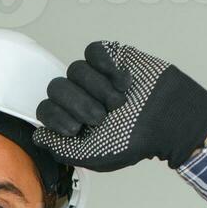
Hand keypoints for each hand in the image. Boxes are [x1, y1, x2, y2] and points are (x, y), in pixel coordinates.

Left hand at [33, 40, 206, 171]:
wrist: (169, 120)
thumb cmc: (133, 141)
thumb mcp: (93, 156)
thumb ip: (61, 149)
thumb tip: (37, 136)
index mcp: (71, 118)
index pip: (45, 108)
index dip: (56, 117)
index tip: (77, 128)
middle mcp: (79, 95)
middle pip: (57, 87)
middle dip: (79, 105)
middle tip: (101, 117)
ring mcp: (94, 75)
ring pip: (75, 69)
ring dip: (98, 89)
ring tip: (118, 102)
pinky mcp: (110, 57)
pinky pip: (93, 51)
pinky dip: (106, 68)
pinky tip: (123, 82)